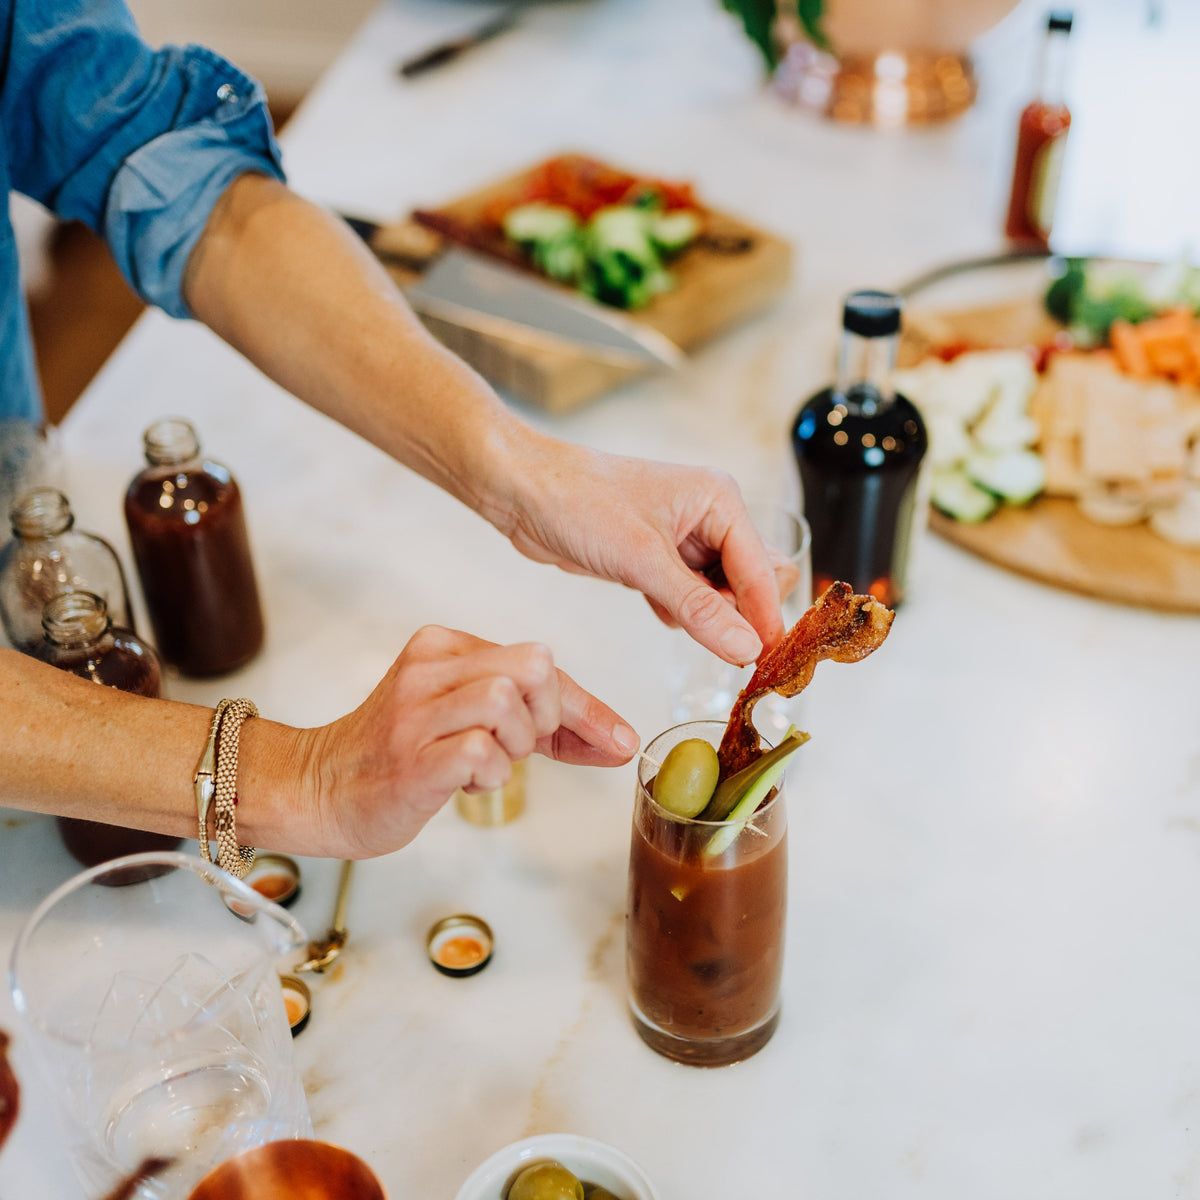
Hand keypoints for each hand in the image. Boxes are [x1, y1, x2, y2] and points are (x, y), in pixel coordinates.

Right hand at [304, 626, 637, 856]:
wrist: (320, 788)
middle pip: (534, 666)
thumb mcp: (467, 719)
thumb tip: (613, 738)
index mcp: (444, 647)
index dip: (586, 707)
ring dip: (516, 748)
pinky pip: (480, 752)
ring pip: (507, 704)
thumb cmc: (401, 754)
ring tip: (486, 765)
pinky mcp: (410, 759)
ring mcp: (415, 713)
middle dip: (548, 716)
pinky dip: (491, 774)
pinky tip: (467, 781)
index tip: (619, 740)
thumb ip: (534, 720)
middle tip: (521, 746)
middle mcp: (429, 670)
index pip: (539, 662)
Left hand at [496, 442, 796, 665]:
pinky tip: (654, 606)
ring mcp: (685, 539)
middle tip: (711, 638)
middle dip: (739, 614)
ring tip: (671, 613)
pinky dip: (681, 612)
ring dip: (707, 616)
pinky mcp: (659, 559)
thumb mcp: (642, 560)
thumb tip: (746, 647)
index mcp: (719, 500)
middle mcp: (710, 516)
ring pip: (723, 593)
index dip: (766, 617)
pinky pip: (692, 597)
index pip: (764, 570)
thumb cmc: (577, 502)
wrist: (522, 492)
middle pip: (754, 581)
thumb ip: (698, 608)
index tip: (765, 662)